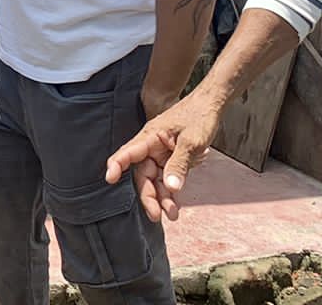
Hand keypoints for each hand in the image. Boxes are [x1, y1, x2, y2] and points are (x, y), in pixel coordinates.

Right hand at [104, 89, 222, 222]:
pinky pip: (167, 178)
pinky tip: (175, 205)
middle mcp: (152, 146)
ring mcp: (162, 153)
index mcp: (151, 136)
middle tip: (156, 215)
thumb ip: (180, 164)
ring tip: (172, 214)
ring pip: (155, 179)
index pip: (129, 152)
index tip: (110, 179)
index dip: (117, 165)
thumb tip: (170, 187)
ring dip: (162, 197)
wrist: (212, 105)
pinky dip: (171, 191)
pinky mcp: (172, 158)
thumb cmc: (199, 116)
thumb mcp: (191, 141)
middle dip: (148, 195)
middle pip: (143, 174)